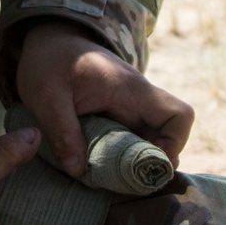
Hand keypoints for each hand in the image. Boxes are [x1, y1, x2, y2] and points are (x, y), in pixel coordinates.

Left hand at [16, 21, 194, 176]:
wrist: (48, 40)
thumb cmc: (49, 60)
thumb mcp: (46, 94)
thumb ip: (61, 130)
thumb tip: (77, 171)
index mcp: (131, 90)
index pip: (179, 115)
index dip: (173, 144)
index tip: (144, 165)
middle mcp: (138, 101)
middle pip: (166, 138)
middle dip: (147, 165)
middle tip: (117, 184)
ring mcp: (128, 109)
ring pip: (148, 143)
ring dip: (132, 165)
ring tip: (104, 180)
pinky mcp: (116, 117)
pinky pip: (129, 142)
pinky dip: (118, 159)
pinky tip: (96, 169)